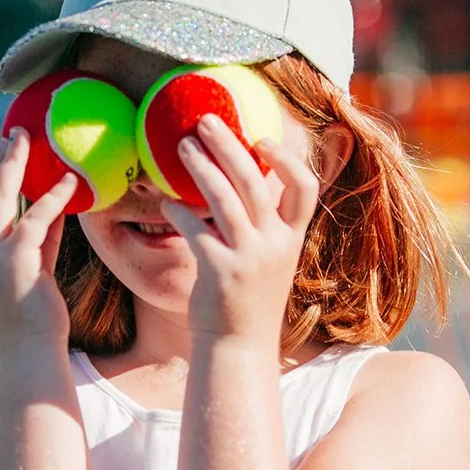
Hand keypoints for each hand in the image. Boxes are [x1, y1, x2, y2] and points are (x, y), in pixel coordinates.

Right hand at [0, 128, 78, 349]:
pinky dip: (52, 196)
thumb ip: (36, 237)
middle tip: (12, 136)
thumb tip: (51, 204)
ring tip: (30, 142)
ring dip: (13, 164)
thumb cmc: (33, 316)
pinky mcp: (17, 262)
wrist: (31, 353)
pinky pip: (35, 218)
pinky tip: (70, 182)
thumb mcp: (31, 268)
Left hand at [158, 113, 319, 345]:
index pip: (305, 188)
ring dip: (200, 166)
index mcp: (291, 240)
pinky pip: (194, 229)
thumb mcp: (268, 263)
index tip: (262, 139)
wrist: (238, 349)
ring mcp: (249, 258)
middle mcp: (275, 245)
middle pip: (255, 180)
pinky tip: (163, 200)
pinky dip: (177, 210)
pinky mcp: (220, 272)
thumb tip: (244, 186)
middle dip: (229, 143)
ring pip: (223, 198)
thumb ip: (264, 228)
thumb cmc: (247, 302)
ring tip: (180, 145)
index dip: (287, 158)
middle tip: (204, 120)